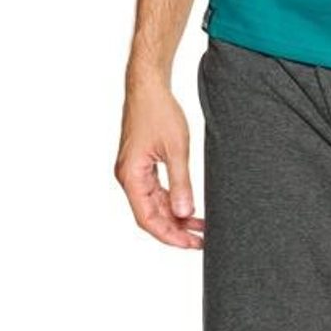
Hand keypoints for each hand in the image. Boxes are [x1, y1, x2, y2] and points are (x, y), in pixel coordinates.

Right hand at [114, 73, 205, 248]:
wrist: (148, 87)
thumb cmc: (159, 112)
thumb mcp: (176, 149)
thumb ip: (181, 183)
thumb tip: (185, 213)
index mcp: (131, 176)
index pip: (147, 218)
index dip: (169, 235)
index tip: (191, 244)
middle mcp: (128, 177)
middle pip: (150, 215)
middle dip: (175, 229)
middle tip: (202, 239)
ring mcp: (133, 171)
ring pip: (153, 204)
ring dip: (175, 216)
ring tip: (200, 226)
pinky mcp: (141, 164)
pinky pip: (154, 191)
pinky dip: (171, 201)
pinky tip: (188, 207)